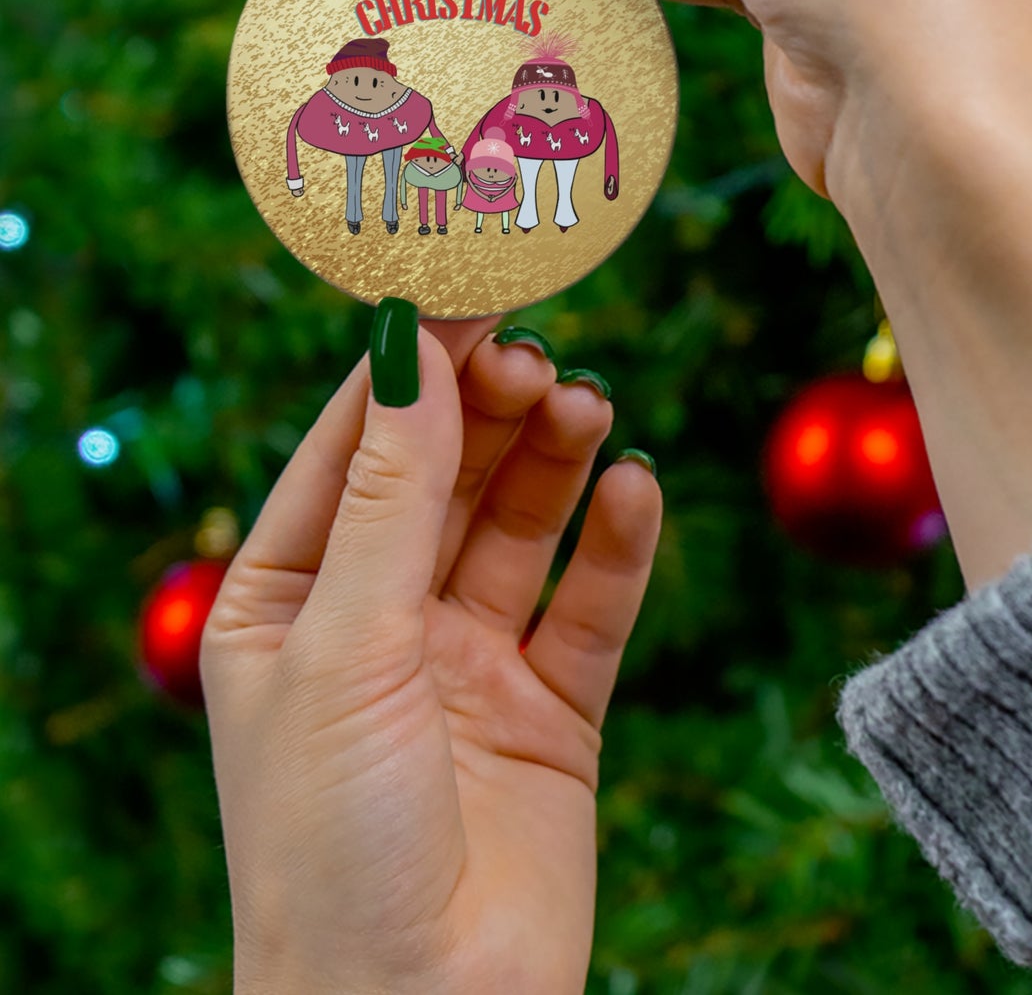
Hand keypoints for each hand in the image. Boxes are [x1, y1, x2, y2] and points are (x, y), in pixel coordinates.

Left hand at [202, 318, 661, 994]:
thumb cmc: (332, 842)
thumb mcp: (346, 646)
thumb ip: (391, 497)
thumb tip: (412, 352)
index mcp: (289, 602)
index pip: (352, 450)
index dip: (408, 372)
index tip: (468, 296)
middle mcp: (379, 622)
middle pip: (446, 477)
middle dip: (491, 413)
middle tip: (540, 358)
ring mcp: (469, 663)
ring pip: (521, 528)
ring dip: (556, 462)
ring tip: (589, 407)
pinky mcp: (552, 709)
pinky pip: (591, 605)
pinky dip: (617, 545)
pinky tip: (635, 491)